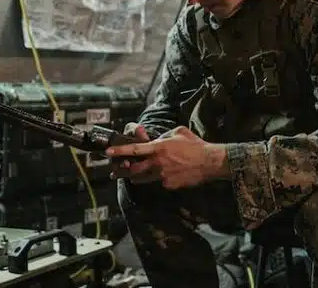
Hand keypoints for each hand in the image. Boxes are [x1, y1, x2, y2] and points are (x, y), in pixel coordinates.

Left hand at [106, 126, 229, 188]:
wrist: (209, 162)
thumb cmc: (195, 145)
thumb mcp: (179, 132)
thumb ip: (164, 135)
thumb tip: (158, 138)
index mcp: (158, 148)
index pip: (134, 149)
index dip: (120, 151)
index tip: (108, 152)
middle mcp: (157, 163)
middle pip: (133, 169)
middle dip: (121, 171)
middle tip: (115, 171)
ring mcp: (162, 176)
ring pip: (143, 178)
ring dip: (136, 177)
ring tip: (133, 176)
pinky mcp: (169, 185)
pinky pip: (160, 182)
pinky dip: (160, 179)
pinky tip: (169, 176)